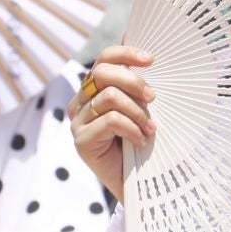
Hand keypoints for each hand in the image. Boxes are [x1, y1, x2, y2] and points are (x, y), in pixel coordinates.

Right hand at [68, 44, 156, 199]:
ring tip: (150, 128)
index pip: (104, 59)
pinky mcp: (82, 141)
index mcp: (92, 89)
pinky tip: (140, 141)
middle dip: (133, 82)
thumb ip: (137, 85)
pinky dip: (132, 129)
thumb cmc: (140, 140)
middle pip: (101, 73)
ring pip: (109, 97)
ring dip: (137, 112)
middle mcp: (80, 102)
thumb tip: (144, 49)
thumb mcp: (140, 107)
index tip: (152, 60)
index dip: (126, 54)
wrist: (137, 182)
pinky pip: (111, 121)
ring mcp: (78, 122)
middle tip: (153, 98)